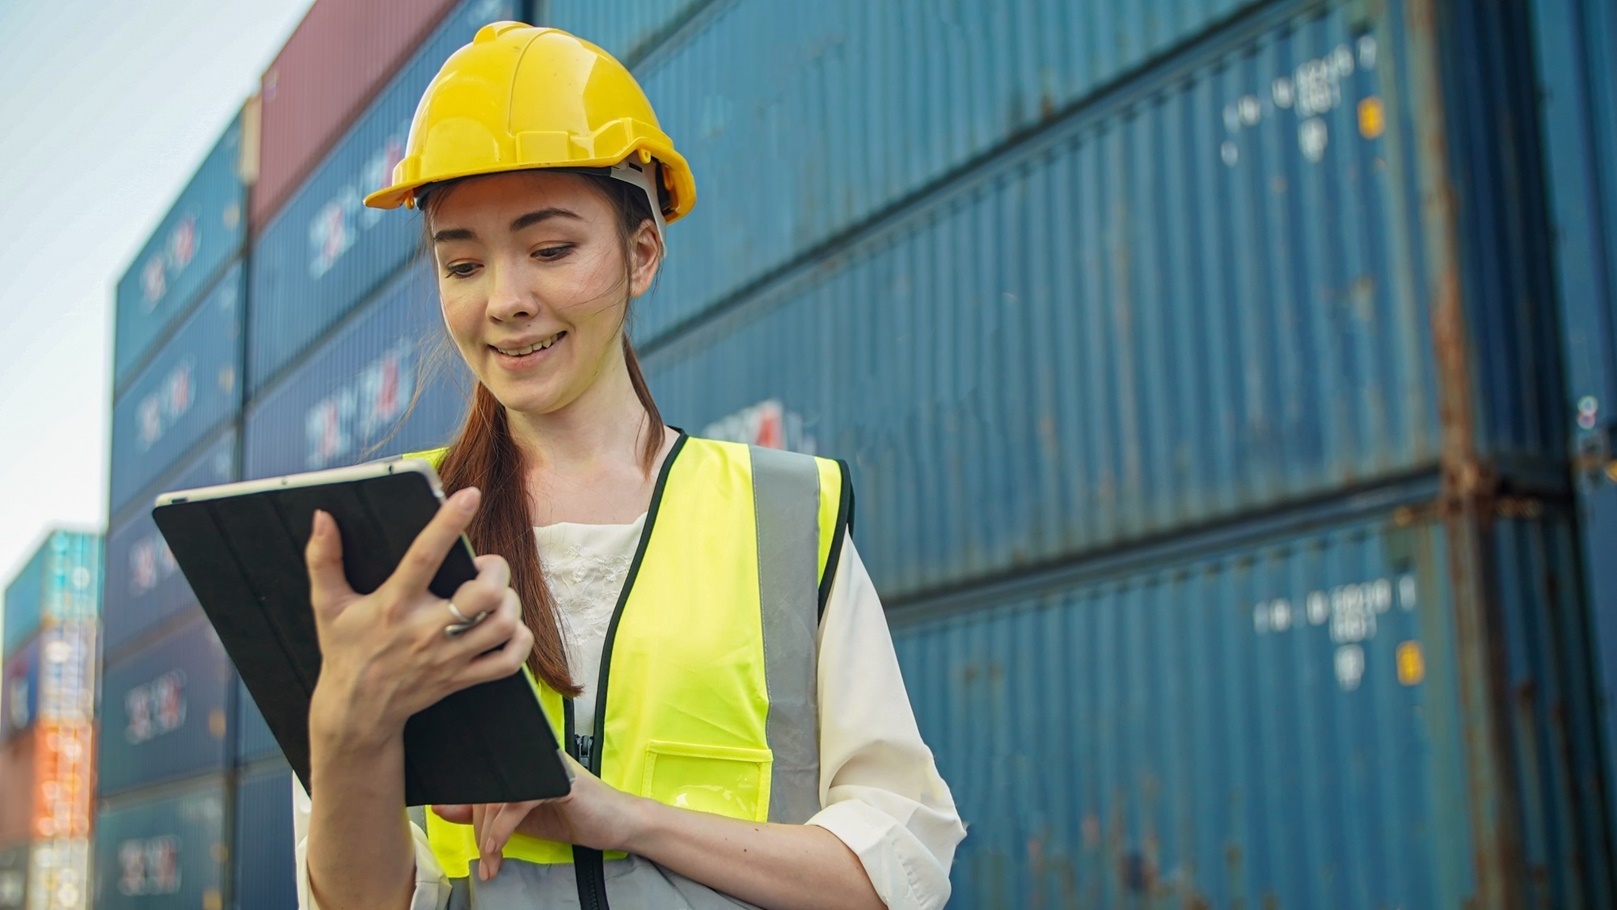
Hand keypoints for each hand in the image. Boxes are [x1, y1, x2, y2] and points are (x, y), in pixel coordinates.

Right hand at [304, 488, 534, 742]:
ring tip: (494, 594)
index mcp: (394, 605)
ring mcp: (449, 658)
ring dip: (510, 602)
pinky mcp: (463, 678)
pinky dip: (519, 640)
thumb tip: (322, 517)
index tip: (470, 495)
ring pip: (503, 624)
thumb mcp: (326, 604)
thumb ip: (323, 558)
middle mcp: (426, 631)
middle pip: (486, 594)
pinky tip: (508, 627)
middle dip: (496, 569)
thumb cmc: (345, 649)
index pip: (425, 556)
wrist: (356, 712)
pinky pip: (509, 661)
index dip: (448, 523)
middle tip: (484, 566)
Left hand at [434, 757, 647, 880]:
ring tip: (491, 862)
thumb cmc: (575, 818)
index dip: (467, 809)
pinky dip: (502, 828)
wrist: (620, 825)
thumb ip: (485, 813)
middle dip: (477, 830)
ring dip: (487, 835)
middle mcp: (533, 758)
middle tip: (484, 861)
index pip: (484, 781)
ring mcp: (547, 767)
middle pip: (487, 789)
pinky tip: (498, 847)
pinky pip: (518, 802)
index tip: (465, 838)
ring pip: (498, 796)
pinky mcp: (559, 781)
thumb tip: (444, 807)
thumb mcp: (521, 821)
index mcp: (524, 764)